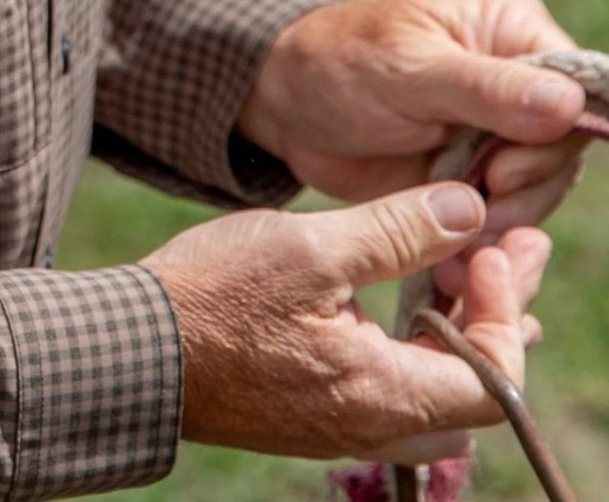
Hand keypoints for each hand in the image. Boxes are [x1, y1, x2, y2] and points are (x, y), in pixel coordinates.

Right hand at [143, 184, 551, 463]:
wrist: (131, 347)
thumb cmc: (214, 295)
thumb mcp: (310, 246)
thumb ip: (396, 230)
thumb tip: (469, 209)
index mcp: (385, 395)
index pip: (495, 376)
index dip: (506, 306)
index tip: (488, 244)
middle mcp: (373, 427)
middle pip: (475, 393)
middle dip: (495, 318)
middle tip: (499, 252)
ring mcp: (340, 425)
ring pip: (435, 397)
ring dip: (456, 334)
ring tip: (460, 274)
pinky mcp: (310, 412)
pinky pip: (392, 393)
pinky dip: (414, 347)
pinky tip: (397, 302)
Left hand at [237, 0, 588, 289]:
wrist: (286, 104)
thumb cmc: (338, 63)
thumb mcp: (408, 71)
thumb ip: (486, 88)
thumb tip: (571, 103)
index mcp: (510, 26)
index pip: (578, 88)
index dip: (555, 139)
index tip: (502, 170)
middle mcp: (518, 76)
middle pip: (566, 147)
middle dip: (526, 186)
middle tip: (476, 202)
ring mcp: (500, 127)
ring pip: (543, 187)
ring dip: (507, 217)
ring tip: (460, 233)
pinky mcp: (479, 170)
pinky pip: (509, 210)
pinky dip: (487, 234)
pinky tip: (456, 254)